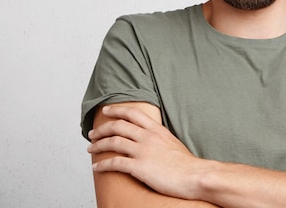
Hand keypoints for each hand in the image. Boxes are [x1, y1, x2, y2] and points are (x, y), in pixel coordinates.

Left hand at [87, 105, 206, 199]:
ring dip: (98, 145)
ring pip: (113, 142)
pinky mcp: (139, 167)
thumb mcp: (172, 142)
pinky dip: (102, 164)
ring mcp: (142, 151)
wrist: (194, 175)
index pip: (132, 113)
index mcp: (156, 129)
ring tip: (91, 148)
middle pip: (118, 125)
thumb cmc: (186, 163)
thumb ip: (159, 137)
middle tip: (93, 133)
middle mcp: (148, 136)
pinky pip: (114, 162)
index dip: (116, 110)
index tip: (106, 111)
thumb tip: (150, 138)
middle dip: (102, 128)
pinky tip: (97, 168)